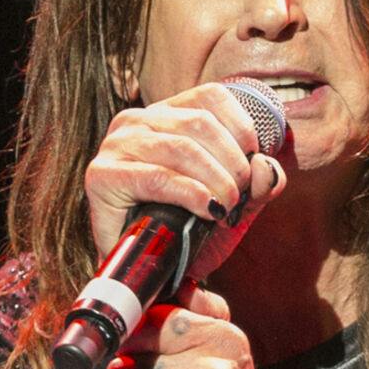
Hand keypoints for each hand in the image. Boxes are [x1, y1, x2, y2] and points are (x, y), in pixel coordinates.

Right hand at [87, 83, 288, 282]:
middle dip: (232, 163)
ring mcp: (117, 146)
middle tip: (239, 198)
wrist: (145, 272)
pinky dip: (191, 193)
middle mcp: (136, 121)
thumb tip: (266, 167)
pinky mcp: (103, 176)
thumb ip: (255, 183)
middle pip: (201, 123)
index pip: (211, 96)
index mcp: (164, 115)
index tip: (253, 161)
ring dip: (217, 180)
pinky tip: (208, 210)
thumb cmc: (184, 231)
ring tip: (226, 208)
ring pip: (183, 147)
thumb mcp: (230, 202)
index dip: (241, 128)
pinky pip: (159, 177)